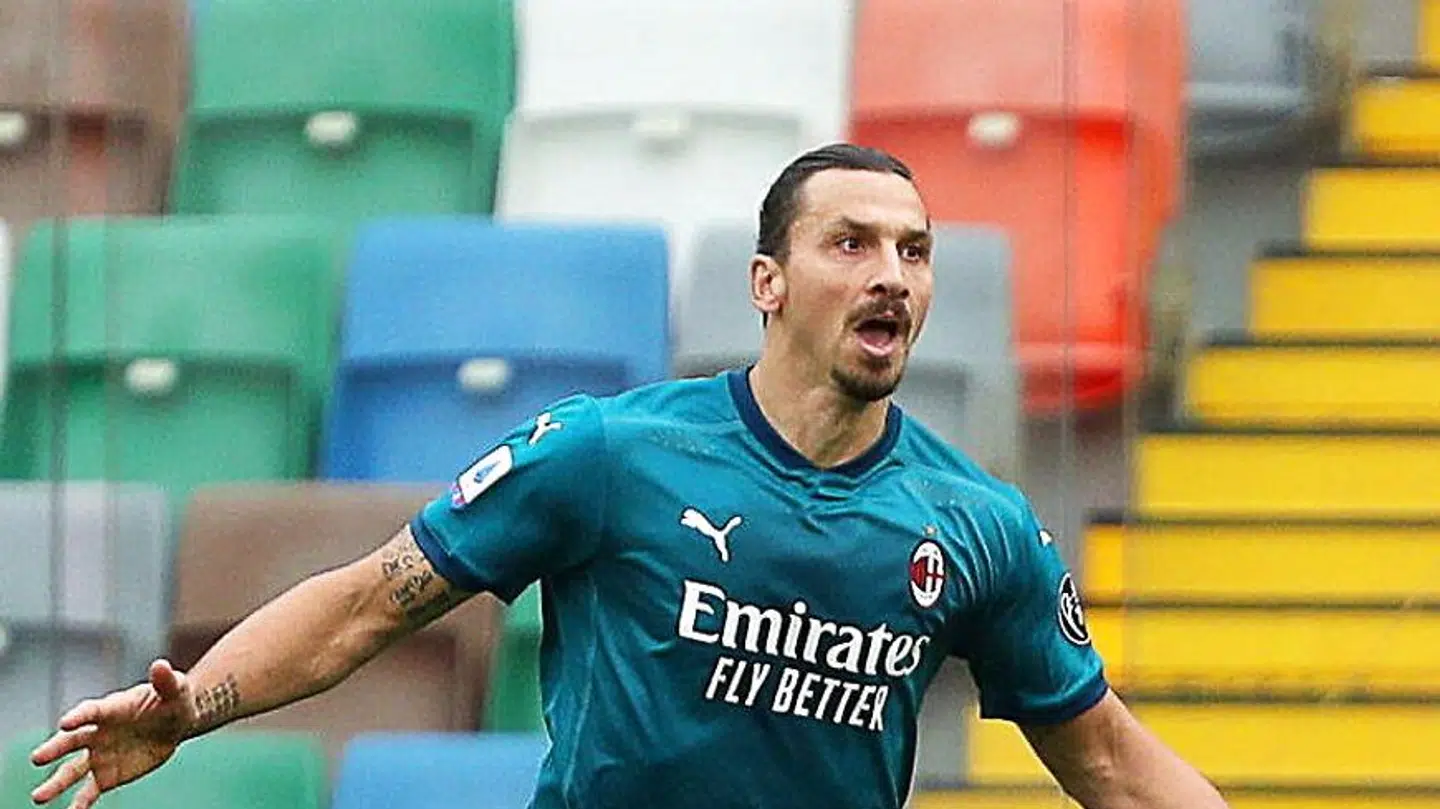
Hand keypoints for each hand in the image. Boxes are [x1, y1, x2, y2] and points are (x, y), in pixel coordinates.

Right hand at [29, 659, 195, 808]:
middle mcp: (97, 732)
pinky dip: (80, 803)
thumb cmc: (173, 700)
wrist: (176, 723)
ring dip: (56, 783)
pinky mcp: (107, 775)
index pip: (90, 711)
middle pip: (72, 741)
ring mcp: (99, 755)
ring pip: (73, 770)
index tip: (66, 722)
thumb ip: (166, 680)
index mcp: (110, 708)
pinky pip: (90, 790)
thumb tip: (161, 665)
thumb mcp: (175, 689)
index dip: (79, 716)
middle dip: (55, 748)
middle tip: (37, 758)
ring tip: (39, 798)